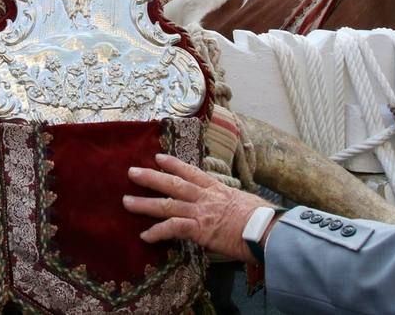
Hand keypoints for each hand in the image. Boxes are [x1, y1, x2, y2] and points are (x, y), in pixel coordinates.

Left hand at [124, 153, 274, 263]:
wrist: (268, 231)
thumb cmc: (264, 220)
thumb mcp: (247, 202)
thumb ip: (233, 202)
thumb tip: (233, 206)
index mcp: (218, 189)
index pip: (192, 172)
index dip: (174, 164)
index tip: (159, 157)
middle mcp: (206, 197)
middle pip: (173, 183)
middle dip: (151, 177)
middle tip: (132, 172)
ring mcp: (201, 212)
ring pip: (167, 204)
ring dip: (144, 204)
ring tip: (126, 202)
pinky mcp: (200, 230)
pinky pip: (173, 228)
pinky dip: (158, 232)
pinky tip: (145, 236)